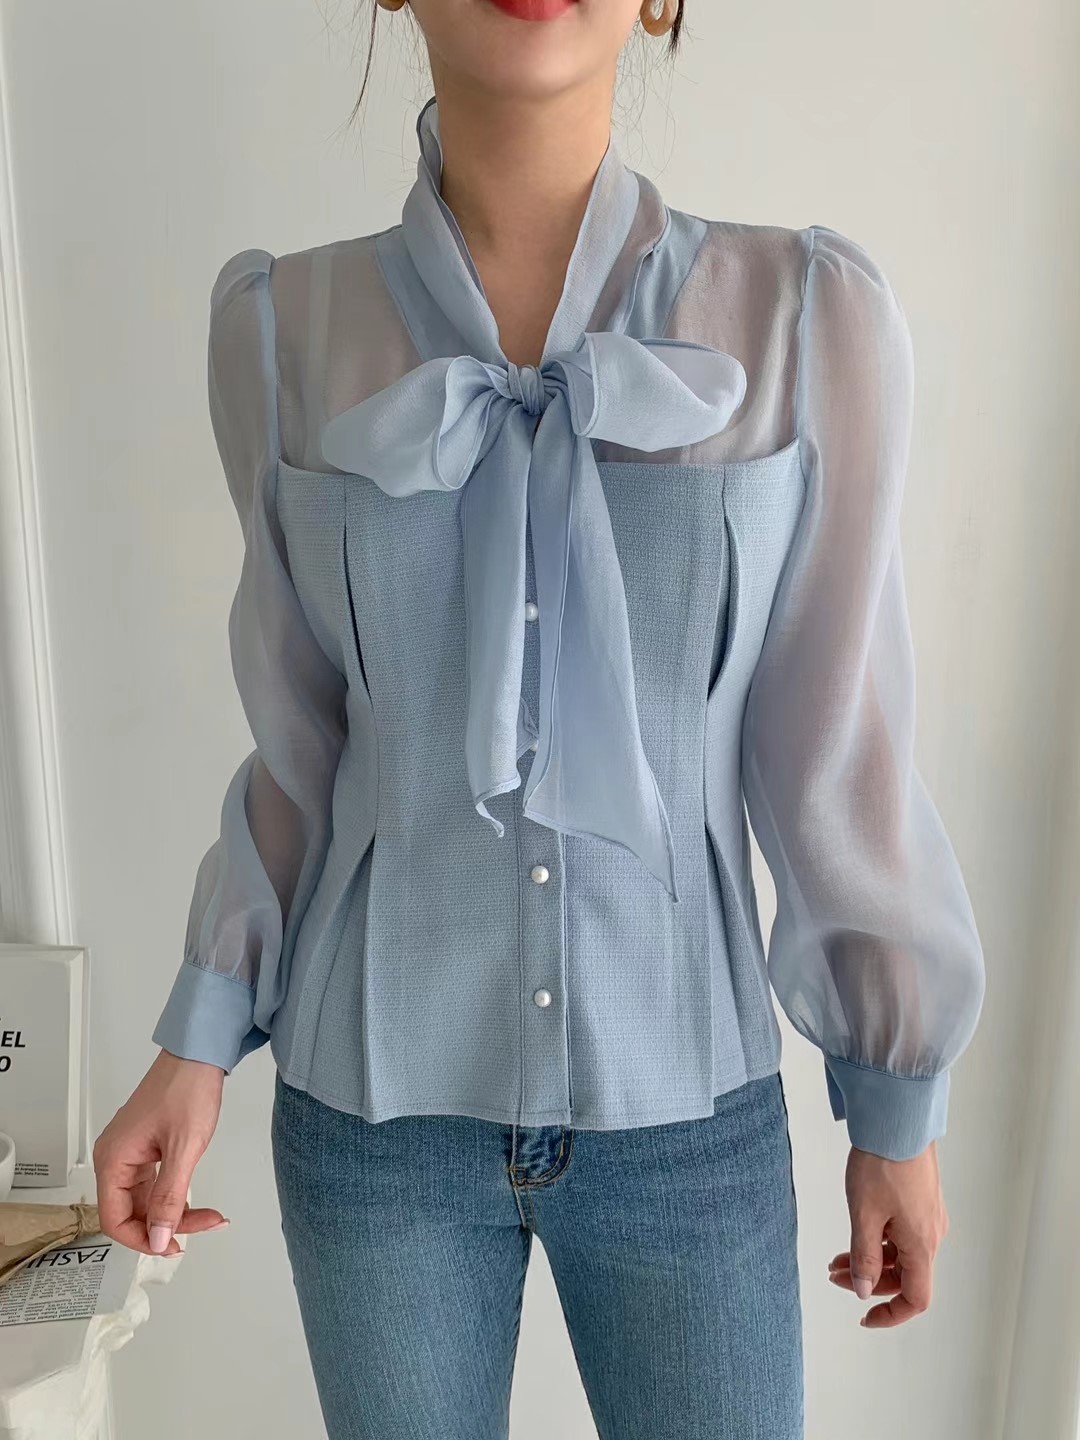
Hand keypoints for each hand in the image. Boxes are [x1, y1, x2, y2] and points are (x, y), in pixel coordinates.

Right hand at [93, 1048, 228, 1256]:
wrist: (198, 1054)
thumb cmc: (186, 1090)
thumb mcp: (183, 1149)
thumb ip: (169, 1198)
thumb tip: (158, 1239)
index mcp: (112, 1159)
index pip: (113, 1219)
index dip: (142, 1239)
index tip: (173, 1246)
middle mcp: (115, 1158)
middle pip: (131, 1212)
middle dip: (167, 1225)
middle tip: (205, 1226)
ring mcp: (130, 1153)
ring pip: (146, 1201)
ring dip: (176, 1212)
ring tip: (210, 1216)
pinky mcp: (146, 1148)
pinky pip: (154, 1185)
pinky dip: (175, 1196)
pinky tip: (197, 1202)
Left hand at [827, 1140, 948, 1327]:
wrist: (897, 1120)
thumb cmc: (883, 1164)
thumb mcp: (865, 1215)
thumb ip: (864, 1257)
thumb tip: (864, 1290)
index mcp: (922, 1244)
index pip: (917, 1298)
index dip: (892, 1314)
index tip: (865, 1316)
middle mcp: (932, 1234)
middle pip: (906, 1276)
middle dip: (870, 1282)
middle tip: (834, 1275)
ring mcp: (928, 1216)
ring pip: (901, 1253)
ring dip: (871, 1260)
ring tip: (837, 1258)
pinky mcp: (921, 1200)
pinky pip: (903, 1233)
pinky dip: (879, 1240)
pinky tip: (857, 1232)